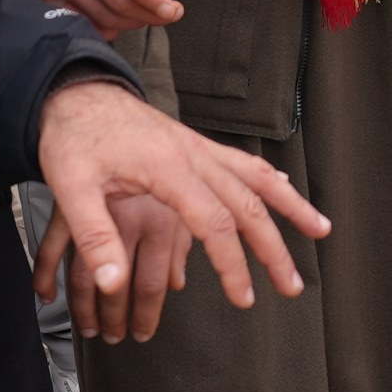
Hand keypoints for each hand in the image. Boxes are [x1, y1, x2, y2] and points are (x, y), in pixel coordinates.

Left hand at [32, 79, 330, 339]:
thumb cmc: (72, 139)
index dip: (233, 264)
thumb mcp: (70, 187)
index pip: (214, 222)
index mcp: (167, 167)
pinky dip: (270, 180)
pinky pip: (244, 162)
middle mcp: (193, 154)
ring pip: (257, 177)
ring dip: (290, 206)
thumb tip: (110, 283)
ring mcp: (199, 146)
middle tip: (293, 286)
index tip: (244, 298)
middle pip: (248, 204)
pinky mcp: (196, 144)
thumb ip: (93, 236)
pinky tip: (285, 192)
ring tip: (321, 230)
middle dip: (274, 248)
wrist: (75, 92)